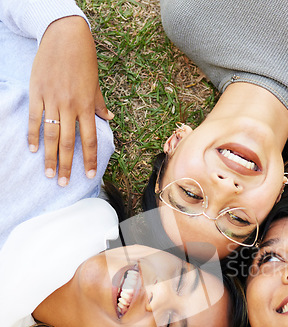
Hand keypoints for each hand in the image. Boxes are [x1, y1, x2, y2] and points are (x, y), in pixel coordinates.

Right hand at [28, 16, 113, 185]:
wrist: (64, 37)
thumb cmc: (83, 62)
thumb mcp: (95, 85)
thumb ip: (99, 104)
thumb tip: (109, 118)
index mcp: (86, 107)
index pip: (90, 140)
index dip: (90, 160)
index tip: (90, 176)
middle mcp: (70, 107)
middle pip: (68, 143)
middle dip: (66, 165)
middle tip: (63, 183)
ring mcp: (52, 100)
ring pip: (51, 135)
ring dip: (50, 157)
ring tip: (49, 173)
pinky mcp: (37, 93)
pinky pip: (35, 118)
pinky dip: (34, 135)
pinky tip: (33, 150)